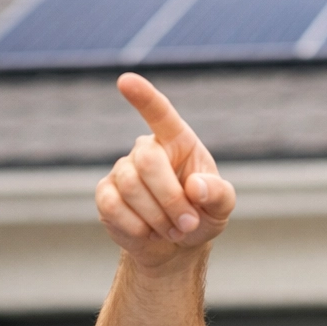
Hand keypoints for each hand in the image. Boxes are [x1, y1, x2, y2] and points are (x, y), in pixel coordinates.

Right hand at [96, 73, 236, 270]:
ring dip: (158, 217)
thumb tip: (195, 186)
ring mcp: (122, 170)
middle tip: (187, 224)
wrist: (175, 245)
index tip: (125, 80)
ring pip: (131, 186)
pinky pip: (113, 206)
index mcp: (177, 141)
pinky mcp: (105, 194)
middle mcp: (146, 149)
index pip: (160, 113)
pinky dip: (137, 227)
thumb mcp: (221, 207)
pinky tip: (148, 232)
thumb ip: (219, 194)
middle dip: (170, 198)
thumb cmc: (200, 214)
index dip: (143, 97)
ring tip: (172, 230)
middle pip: (147, 160)